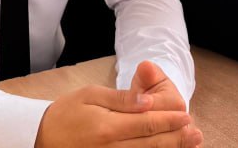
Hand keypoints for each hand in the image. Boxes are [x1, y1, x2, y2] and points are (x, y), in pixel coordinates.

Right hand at [35, 61, 202, 147]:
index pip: (146, 123)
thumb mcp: (91, 95)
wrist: (42, 136)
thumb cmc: (67, 112)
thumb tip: (147, 101)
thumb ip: (122, 100)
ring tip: (189, 143)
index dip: (169, 120)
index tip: (186, 115)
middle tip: (195, 131)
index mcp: (107, 127)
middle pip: (151, 144)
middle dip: (176, 138)